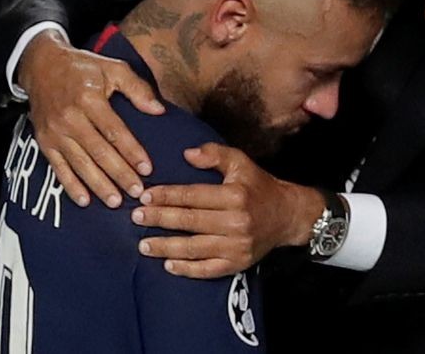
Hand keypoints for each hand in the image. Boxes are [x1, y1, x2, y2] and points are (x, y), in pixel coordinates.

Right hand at [19, 29, 164, 207]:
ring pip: (80, 163)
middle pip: (98, 152)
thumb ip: (137, 88)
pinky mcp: (44, 142)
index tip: (147, 168)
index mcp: (89, 100)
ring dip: (98, 184)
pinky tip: (84, 200)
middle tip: (137, 191)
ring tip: (115, 201)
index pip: (114, 131)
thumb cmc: (83, 68)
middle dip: (119, 174)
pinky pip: (58, 168)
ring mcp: (55, 132)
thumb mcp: (112, 68)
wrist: (41, 65)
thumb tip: (158, 110)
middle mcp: (70, 119)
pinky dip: (70, 185)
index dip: (131, 151)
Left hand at [132, 143, 324, 278]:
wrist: (288, 215)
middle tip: (136, 218)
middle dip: (159, 220)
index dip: (167, 196)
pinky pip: (208, 269)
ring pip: (194, 248)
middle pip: (189, 221)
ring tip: (144, 245)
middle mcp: (235, 221)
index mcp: (234, 195)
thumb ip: (215, 154)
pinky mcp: (238, 263)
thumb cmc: (259, 186)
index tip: (145, 196)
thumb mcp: (241, 162)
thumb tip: (186, 154)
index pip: (192, 196)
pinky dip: (187, 269)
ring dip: (166, 247)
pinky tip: (168, 265)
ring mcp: (237, 246)